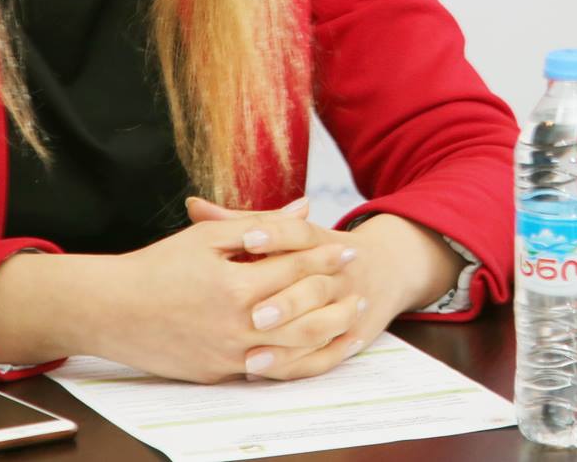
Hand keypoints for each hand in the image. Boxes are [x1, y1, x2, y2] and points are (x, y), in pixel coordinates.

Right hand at [95, 213, 363, 382]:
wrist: (111, 311)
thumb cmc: (158, 267)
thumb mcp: (207, 238)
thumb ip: (261, 224)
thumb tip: (304, 207)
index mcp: (235, 286)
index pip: (296, 269)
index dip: (326, 257)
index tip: (349, 249)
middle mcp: (237, 326)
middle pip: (306, 313)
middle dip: (338, 297)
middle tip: (360, 286)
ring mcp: (229, 356)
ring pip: (296, 349)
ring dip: (331, 333)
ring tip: (352, 318)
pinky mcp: (220, 374)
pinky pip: (272, 371)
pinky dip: (303, 361)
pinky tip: (319, 349)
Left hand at [186, 199, 460, 379]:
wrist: (384, 269)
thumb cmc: (319, 249)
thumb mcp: (289, 232)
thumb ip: (240, 222)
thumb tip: (192, 205)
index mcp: (322, 241)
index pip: (301, 234)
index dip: (275, 235)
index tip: (247, 241)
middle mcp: (339, 274)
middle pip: (314, 287)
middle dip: (286, 302)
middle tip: (253, 315)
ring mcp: (347, 307)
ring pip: (321, 328)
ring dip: (287, 344)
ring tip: (249, 357)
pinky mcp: (349, 336)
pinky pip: (322, 358)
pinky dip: (294, 365)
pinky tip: (259, 370)